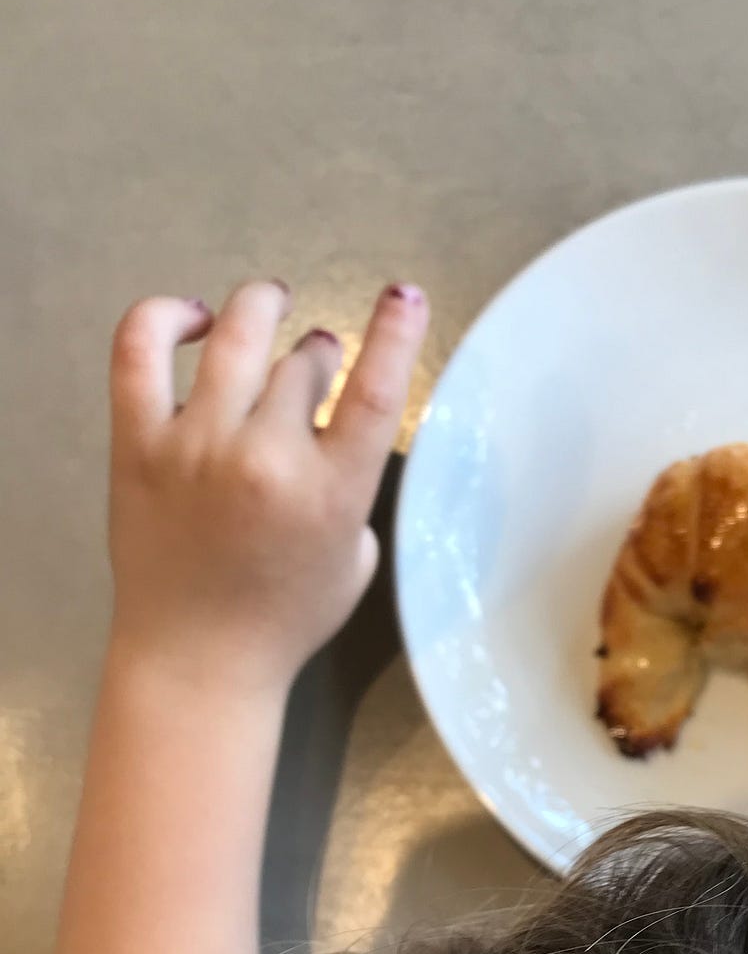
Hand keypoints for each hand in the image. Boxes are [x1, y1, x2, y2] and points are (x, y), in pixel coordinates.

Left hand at [107, 278, 428, 695]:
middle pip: (304, 362)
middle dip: (318, 351)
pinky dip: (166, 317)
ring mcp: (196, 444)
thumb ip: (352, 489)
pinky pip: (141, 349)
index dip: (394, 333)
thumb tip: (334, 428)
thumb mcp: (353, 559)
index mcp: (331, 492)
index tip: (402, 296)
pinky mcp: (138, 442)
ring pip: (237, 335)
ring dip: (261, 309)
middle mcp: (266, 458)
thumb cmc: (285, 618)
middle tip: (316, 360)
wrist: (197, 657)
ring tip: (267, 306)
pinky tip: (191, 319)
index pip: (374, 391)